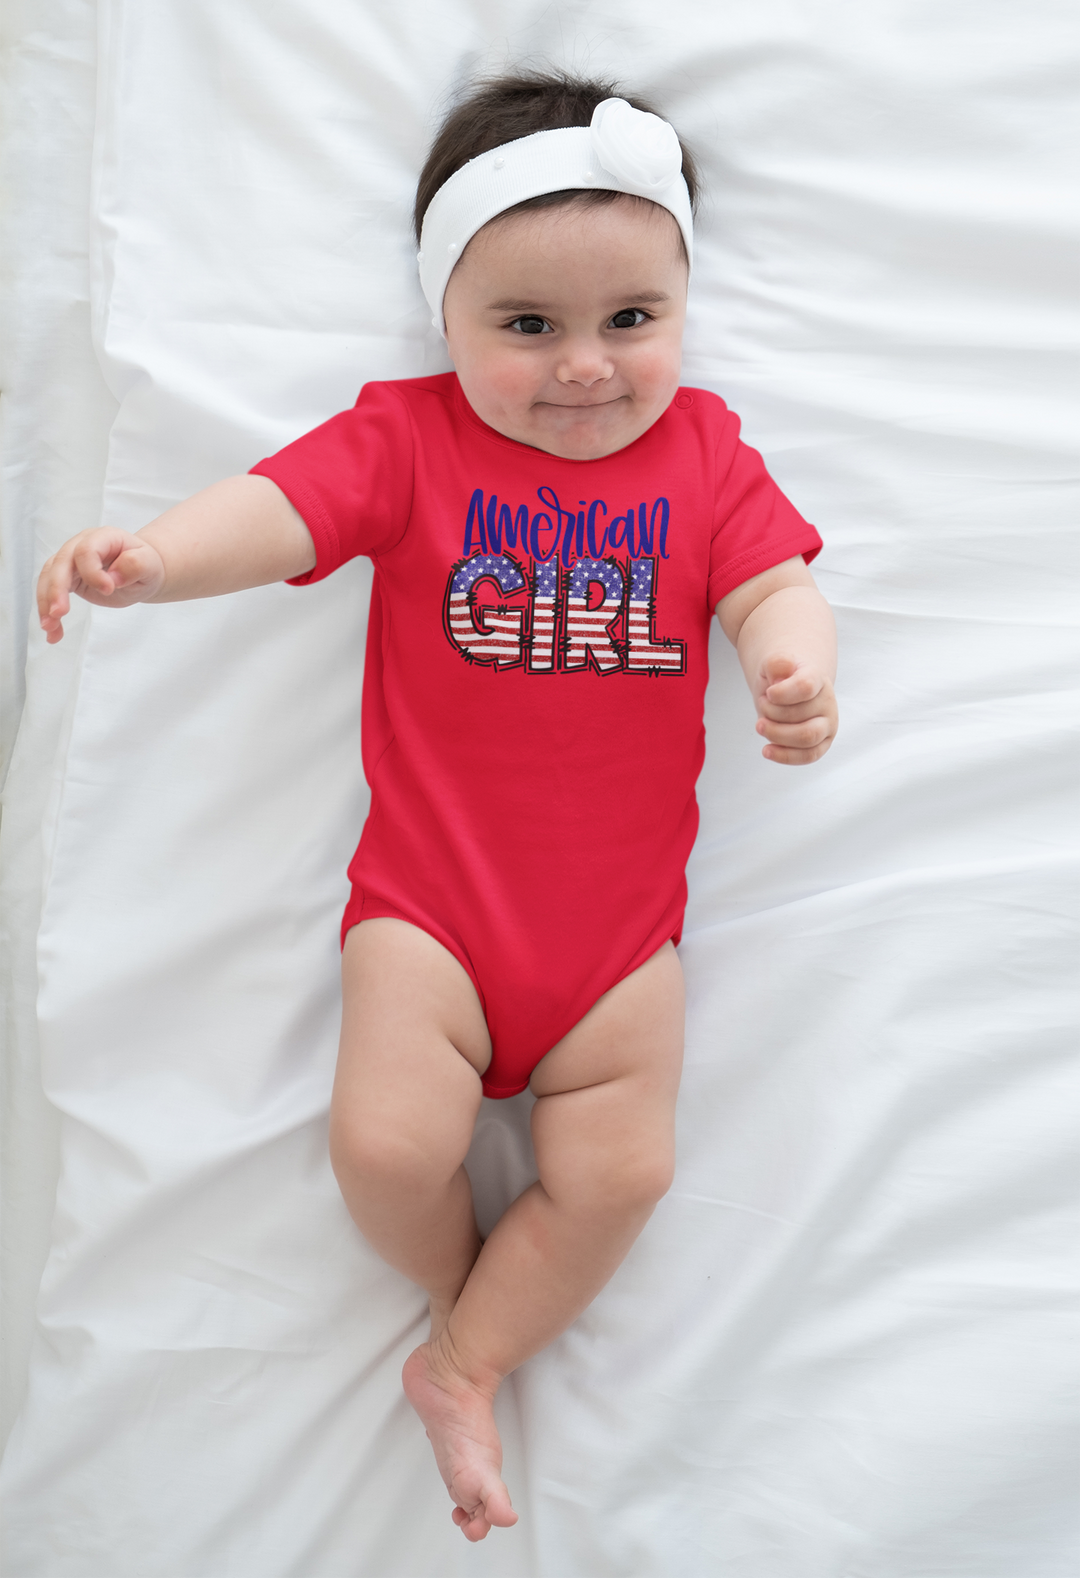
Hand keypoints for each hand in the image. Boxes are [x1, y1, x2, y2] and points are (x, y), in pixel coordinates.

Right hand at [37, 528, 166, 642]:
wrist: (140, 571)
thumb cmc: (144, 565)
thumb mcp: (150, 565)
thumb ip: (135, 565)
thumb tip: (114, 576)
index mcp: (104, 538)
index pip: (86, 550)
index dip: (92, 571)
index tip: (108, 590)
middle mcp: (81, 544)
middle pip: (60, 563)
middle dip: (56, 589)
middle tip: (59, 613)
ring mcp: (71, 561)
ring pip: (49, 577)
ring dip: (46, 603)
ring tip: (50, 628)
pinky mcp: (67, 577)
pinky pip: (50, 592)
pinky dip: (49, 612)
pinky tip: (53, 632)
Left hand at [754, 656, 836, 764]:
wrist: (789, 689)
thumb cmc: (780, 679)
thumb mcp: (772, 665)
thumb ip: (776, 664)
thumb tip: (781, 674)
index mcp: (818, 679)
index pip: (806, 686)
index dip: (782, 692)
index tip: (768, 692)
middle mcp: (828, 702)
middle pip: (802, 716)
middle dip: (773, 714)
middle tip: (761, 705)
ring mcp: (827, 725)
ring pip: (807, 738)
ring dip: (777, 734)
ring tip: (760, 725)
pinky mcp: (822, 743)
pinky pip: (808, 756)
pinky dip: (785, 756)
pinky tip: (767, 750)